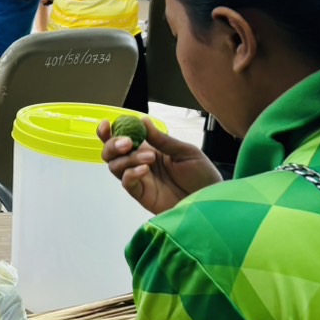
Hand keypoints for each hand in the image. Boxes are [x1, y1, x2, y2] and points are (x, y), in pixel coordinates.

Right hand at [98, 117, 221, 215]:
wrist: (212, 200)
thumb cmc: (202, 175)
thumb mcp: (185, 152)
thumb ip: (162, 140)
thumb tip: (142, 120)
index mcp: (148, 149)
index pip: (122, 138)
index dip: (110, 132)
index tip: (107, 123)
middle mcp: (138, 163)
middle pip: (111, 153)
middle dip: (113, 145)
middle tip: (127, 143)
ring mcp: (139, 179)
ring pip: (116, 167)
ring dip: (128, 159)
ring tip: (150, 158)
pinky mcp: (142, 194)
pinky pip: (127, 183)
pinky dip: (131, 174)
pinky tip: (144, 170)